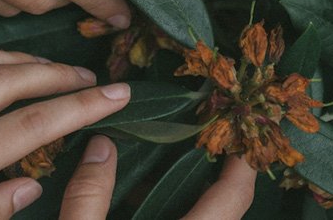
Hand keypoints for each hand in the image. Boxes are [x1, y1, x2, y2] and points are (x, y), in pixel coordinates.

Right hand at [48, 137, 255, 219]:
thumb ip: (88, 196)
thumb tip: (100, 144)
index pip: (233, 196)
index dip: (243, 160)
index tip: (242, 124)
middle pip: (230, 207)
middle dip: (225, 170)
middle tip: (212, 132)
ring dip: (205, 193)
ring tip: (186, 154)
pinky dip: (184, 208)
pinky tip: (156, 196)